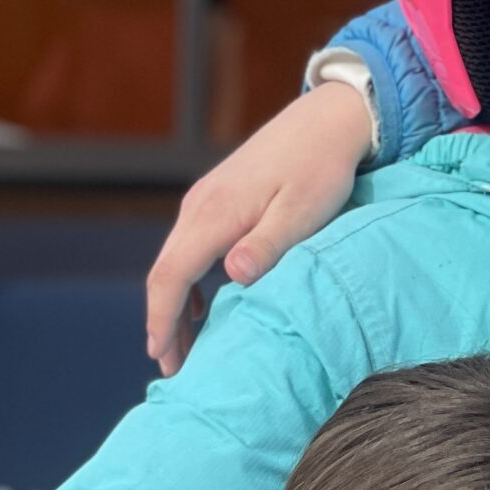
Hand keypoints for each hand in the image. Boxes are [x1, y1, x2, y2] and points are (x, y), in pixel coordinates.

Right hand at [145, 80, 371, 373]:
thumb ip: (269, 244)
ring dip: (176, 305)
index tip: (162, 358)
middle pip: (166, 272)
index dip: (163, 320)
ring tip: (186, 347)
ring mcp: (206, 201)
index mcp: (215, 214)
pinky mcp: (219, 199)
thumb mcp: (304, 211)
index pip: (172, 276)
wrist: (327, 121)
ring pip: (176, 261)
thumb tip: (232, 275)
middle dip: (164, 322)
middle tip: (172, 367)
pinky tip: (205, 307)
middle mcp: (199, 206)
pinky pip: (191, 248)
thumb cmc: (321, 169)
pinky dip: (190, 283)